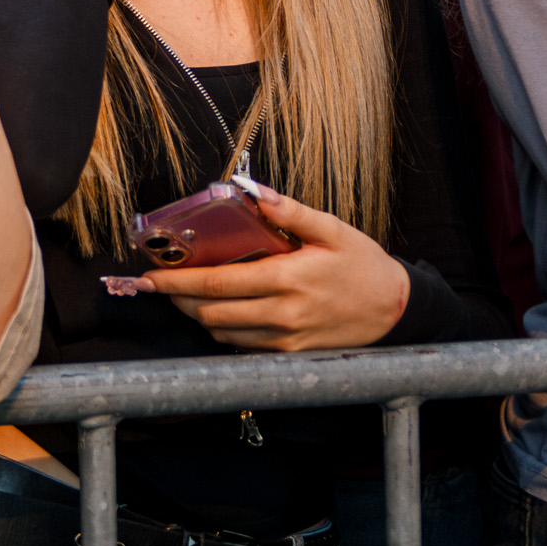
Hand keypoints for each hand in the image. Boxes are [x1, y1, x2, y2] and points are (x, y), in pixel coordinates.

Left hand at [135, 185, 410, 351]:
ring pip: (222, 333)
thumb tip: (251, 190)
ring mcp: (286, 339)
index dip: (176, 282)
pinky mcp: (290, 354)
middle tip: (159, 283)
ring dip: (197, 314)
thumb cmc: (363, 266)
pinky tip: (218, 310)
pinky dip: (222, 329)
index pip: (216, 284)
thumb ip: (289, 211)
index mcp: (287, 279)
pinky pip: (242, 346)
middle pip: (210, 313)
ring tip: (186, 293)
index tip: (148, 277)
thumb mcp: (331, 229)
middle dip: (177, 299)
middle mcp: (283, 314)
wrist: (397, 311)